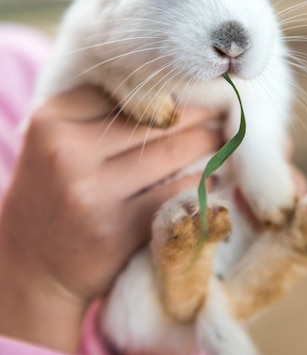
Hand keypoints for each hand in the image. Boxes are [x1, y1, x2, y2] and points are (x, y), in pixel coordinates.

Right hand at [0, 86, 222, 354]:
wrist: (32, 266)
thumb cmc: (54, 193)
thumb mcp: (57, 143)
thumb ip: (100, 116)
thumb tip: (174, 92)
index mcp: (52, 120)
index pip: (126, 90)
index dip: (168, 89)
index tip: (197, 87)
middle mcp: (68, 152)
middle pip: (155, 120)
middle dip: (200, 112)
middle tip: (226, 106)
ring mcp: (92, 193)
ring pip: (173, 153)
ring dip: (209, 144)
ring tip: (223, 137)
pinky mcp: (116, 229)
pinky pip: (177, 192)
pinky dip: (202, 183)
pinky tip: (212, 177)